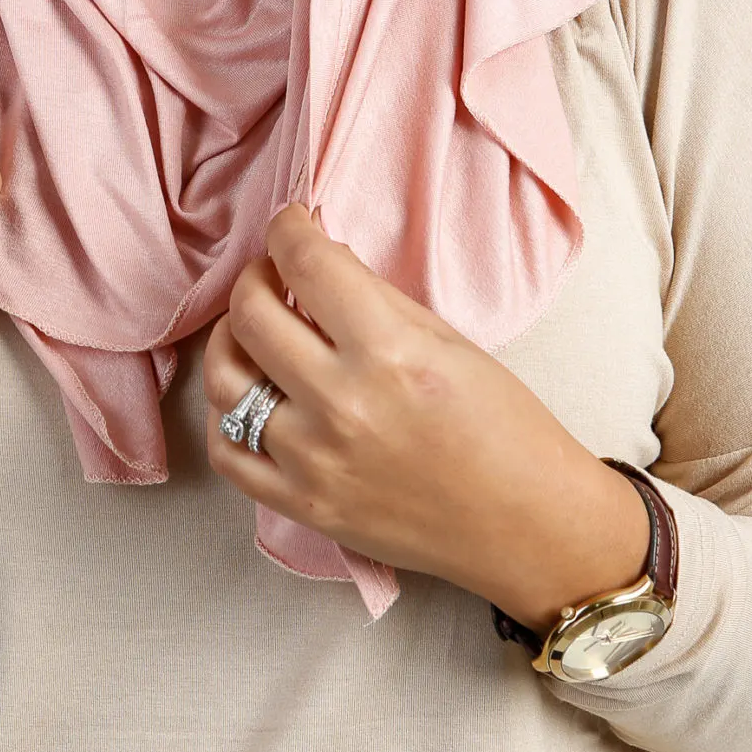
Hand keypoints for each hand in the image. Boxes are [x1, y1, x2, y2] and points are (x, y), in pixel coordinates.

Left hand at [204, 206, 649, 629]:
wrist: (527, 526)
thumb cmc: (506, 429)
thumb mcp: (452, 343)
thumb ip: (378, 300)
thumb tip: (321, 263)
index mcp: (390, 353)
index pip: (307, 265)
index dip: (288, 230)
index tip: (290, 225)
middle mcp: (342, 405)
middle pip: (251, 316)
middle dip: (255, 278)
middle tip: (271, 274)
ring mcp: (315, 461)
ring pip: (224, 382)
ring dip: (231, 340)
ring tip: (252, 330)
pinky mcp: (305, 507)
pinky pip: (228, 453)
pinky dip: (224, 415)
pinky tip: (247, 394)